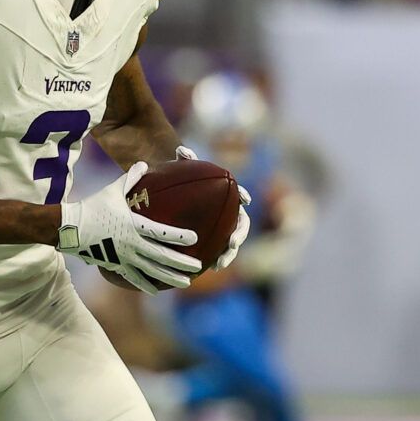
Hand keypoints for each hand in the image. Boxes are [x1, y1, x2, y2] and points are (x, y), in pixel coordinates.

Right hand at [60, 162, 200, 294]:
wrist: (70, 228)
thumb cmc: (93, 206)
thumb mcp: (113, 190)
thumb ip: (131, 178)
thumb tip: (144, 164)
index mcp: (133, 225)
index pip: (161, 232)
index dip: (178, 236)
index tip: (195, 239)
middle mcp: (131, 244)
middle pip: (161, 256)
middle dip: (181, 262)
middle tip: (199, 266)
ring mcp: (124, 257)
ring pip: (151, 270)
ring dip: (170, 277)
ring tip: (186, 283)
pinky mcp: (115, 265)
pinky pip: (133, 277)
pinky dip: (145, 284)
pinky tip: (156, 290)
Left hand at [174, 147, 250, 271]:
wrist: (174, 197)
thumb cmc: (181, 180)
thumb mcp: (181, 170)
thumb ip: (185, 160)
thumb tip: (182, 151)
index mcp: (226, 197)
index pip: (238, 195)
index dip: (243, 195)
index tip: (245, 199)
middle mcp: (228, 214)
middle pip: (240, 225)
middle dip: (238, 235)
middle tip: (231, 243)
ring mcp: (222, 229)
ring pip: (230, 244)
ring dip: (227, 254)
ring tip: (219, 264)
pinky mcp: (212, 242)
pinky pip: (214, 253)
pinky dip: (212, 261)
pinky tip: (205, 269)